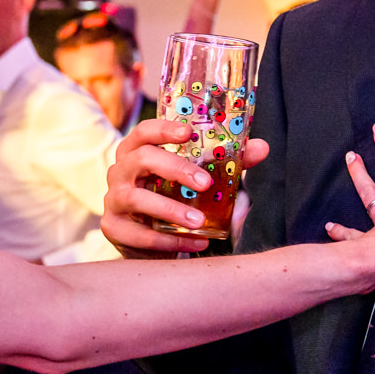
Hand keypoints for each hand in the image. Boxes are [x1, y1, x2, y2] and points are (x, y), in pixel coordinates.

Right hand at [102, 118, 268, 257]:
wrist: (151, 241)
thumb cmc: (173, 198)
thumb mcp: (198, 178)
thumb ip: (228, 162)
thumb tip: (261, 148)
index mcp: (137, 151)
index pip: (144, 131)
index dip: (163, 129)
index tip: (188, 133)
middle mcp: (120, 171)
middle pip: (141, 159)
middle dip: (174, 169)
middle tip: (205, 183)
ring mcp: (113, 200)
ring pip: (136, 198)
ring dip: (170, 210)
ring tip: (200, 223)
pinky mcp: (113, 228)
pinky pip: (138, 234)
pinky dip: (168, 241)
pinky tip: (194, 244)